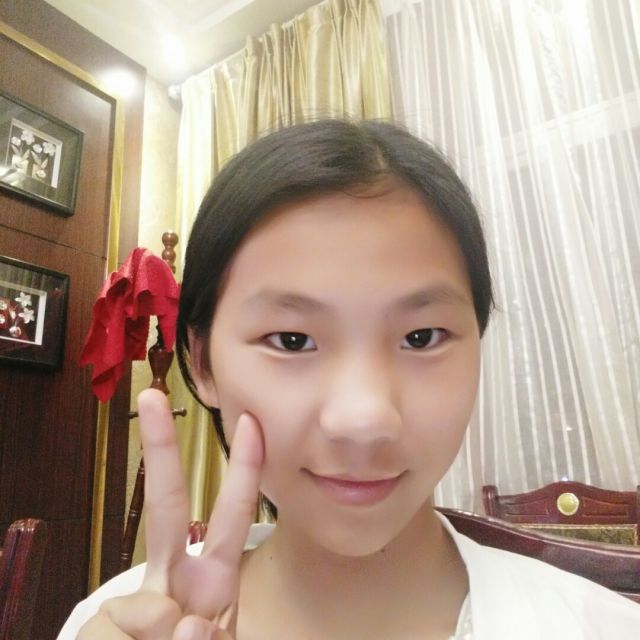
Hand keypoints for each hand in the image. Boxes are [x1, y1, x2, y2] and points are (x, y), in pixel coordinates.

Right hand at [78, 388, 264, 638]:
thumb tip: (182, 620)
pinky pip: (129, 630)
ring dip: (159, 637)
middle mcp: (176, 580)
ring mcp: (145, 606)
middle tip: (151, 396)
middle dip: (161, 451)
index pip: (228, 513)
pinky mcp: (110, 627)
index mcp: (212, 577)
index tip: (251, 422)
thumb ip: (206, 634)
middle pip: (165, 505)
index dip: (243, 468)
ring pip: (138, 604)